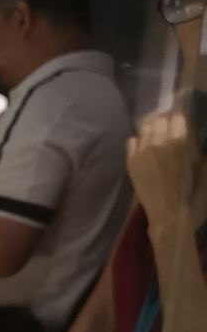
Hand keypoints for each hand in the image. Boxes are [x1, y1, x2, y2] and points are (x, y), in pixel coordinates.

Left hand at [127, 111, 198, 226]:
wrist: (168, 215)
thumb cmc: (190, 194)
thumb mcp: (202, 170)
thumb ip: (199, 152)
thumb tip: (198, 141)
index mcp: (178, 142)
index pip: (177, 116)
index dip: (181, 119)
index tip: (182, 123)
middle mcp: (158, 142)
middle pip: (159, 120)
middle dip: (166, 122)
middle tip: (170, 129)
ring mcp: (141, 152)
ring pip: (145, 128)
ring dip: (153, 130)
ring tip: (158, 138)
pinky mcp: (131, 161)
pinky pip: (132, 140)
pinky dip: (139, 141)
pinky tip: (146, 149)